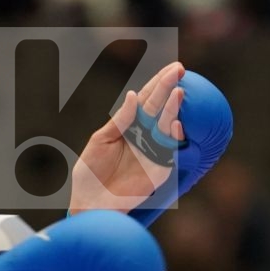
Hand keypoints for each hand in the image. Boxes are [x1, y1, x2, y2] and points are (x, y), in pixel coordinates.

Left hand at [68, 62, 183, 214]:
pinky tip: (176, 125)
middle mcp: (143, 136)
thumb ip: (119, 120)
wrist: (90, 203)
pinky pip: (169, 153)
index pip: (146, 99)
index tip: (172, 67)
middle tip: (179, 70)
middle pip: (159, 108)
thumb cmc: (90, 173)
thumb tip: (133, 96)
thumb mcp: (100, 141)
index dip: (158, 83)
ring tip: (178, 92)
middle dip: (169, 88)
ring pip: (167, 127)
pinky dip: (173, 139)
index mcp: (128, 125)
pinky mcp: (158, 171)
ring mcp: (153, 152)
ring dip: (173, 110)